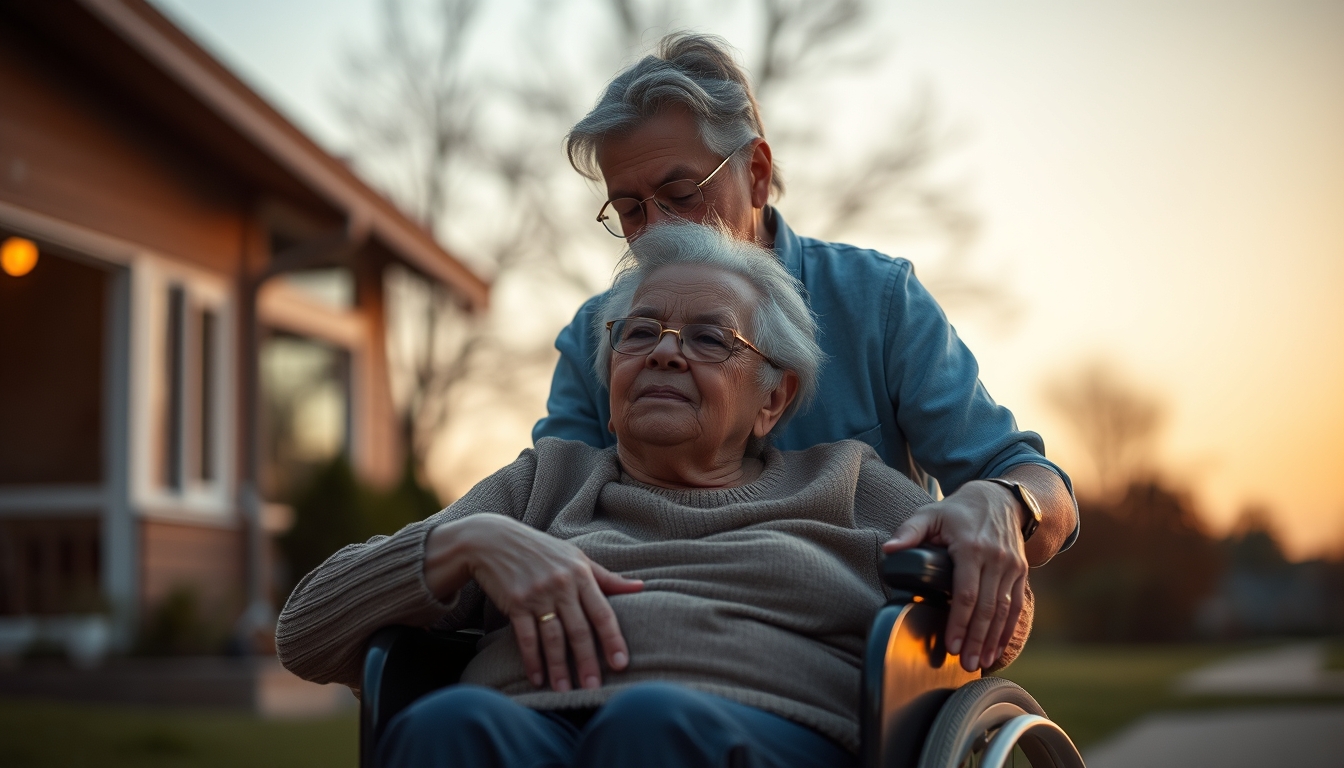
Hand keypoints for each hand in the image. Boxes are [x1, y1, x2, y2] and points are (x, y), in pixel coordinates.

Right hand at [423, 516, 643, 691]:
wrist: (493, 540)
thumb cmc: (541, 550)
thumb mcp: (576, 557)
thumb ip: (606, 577)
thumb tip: (640, 587)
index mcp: (581, 574)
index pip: (602, 612)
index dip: (612, 640)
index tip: (621, 664)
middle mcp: (561, 585)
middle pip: (579, 630)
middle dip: (587, 662)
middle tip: (593, 688)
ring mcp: (537, 594)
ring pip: (553, 638)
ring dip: (559, 667)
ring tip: (564, 691)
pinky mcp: (515, 603)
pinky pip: (526, 637)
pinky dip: (532, 660)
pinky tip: (538, 678)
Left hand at [882, 481, 1025, 671]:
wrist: (999, 499)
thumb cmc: (958, 510)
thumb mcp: (930, 514)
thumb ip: (909, 531)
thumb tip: (889, 550)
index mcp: (972, 547)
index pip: (966, 593)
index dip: (958, 622)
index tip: (951, 645)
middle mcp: (996, 559)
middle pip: (987, 607)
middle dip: (976, 638)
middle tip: (966, 664)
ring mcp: (1012, 567)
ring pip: (1004, 610)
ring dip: (993, 639)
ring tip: (980, 663)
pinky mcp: (1021, 572)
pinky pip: (1016, 606)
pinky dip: (1008, 630)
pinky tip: (998, 648)